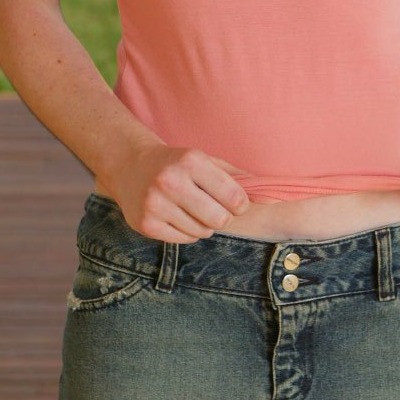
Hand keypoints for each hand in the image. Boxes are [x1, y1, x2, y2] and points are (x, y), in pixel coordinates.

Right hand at [101, 139, 251, 242]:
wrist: (130, 165)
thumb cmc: (177, 163)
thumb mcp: (205, 159)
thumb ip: (236, 176)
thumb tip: (269, 196)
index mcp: (191, 161)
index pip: (234, 197)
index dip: (240, 205)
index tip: (235, 203)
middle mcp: (171, 181)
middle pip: (220, 220)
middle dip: (223, 217)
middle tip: (215, 209)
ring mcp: (155, 204)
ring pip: (202, 232)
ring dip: (204, 225)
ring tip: (192, 210)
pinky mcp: (146, 224)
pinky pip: (183, 240)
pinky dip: (187, 233)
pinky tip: (178, 216)